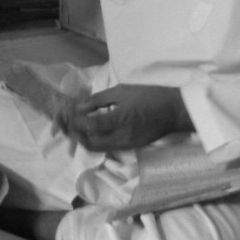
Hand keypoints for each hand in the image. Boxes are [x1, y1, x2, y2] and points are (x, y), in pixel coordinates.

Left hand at [57, 84, 193, 151]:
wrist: (173, 111)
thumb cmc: (149, 96)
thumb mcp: (122, 90)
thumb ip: (98, 99)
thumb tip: (79, 106)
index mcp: (119, 119)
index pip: (89, 126)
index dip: (74, 121)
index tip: (67, 112)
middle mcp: (120, 137)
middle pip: (89, 142)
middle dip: (74, 133)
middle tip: (66, 122)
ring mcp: (124, 145)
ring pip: (96, 147)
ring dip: (82, 138)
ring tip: (75, 126)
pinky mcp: (128, 148)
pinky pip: (105, 147)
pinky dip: (93, 140)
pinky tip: (90, 130)